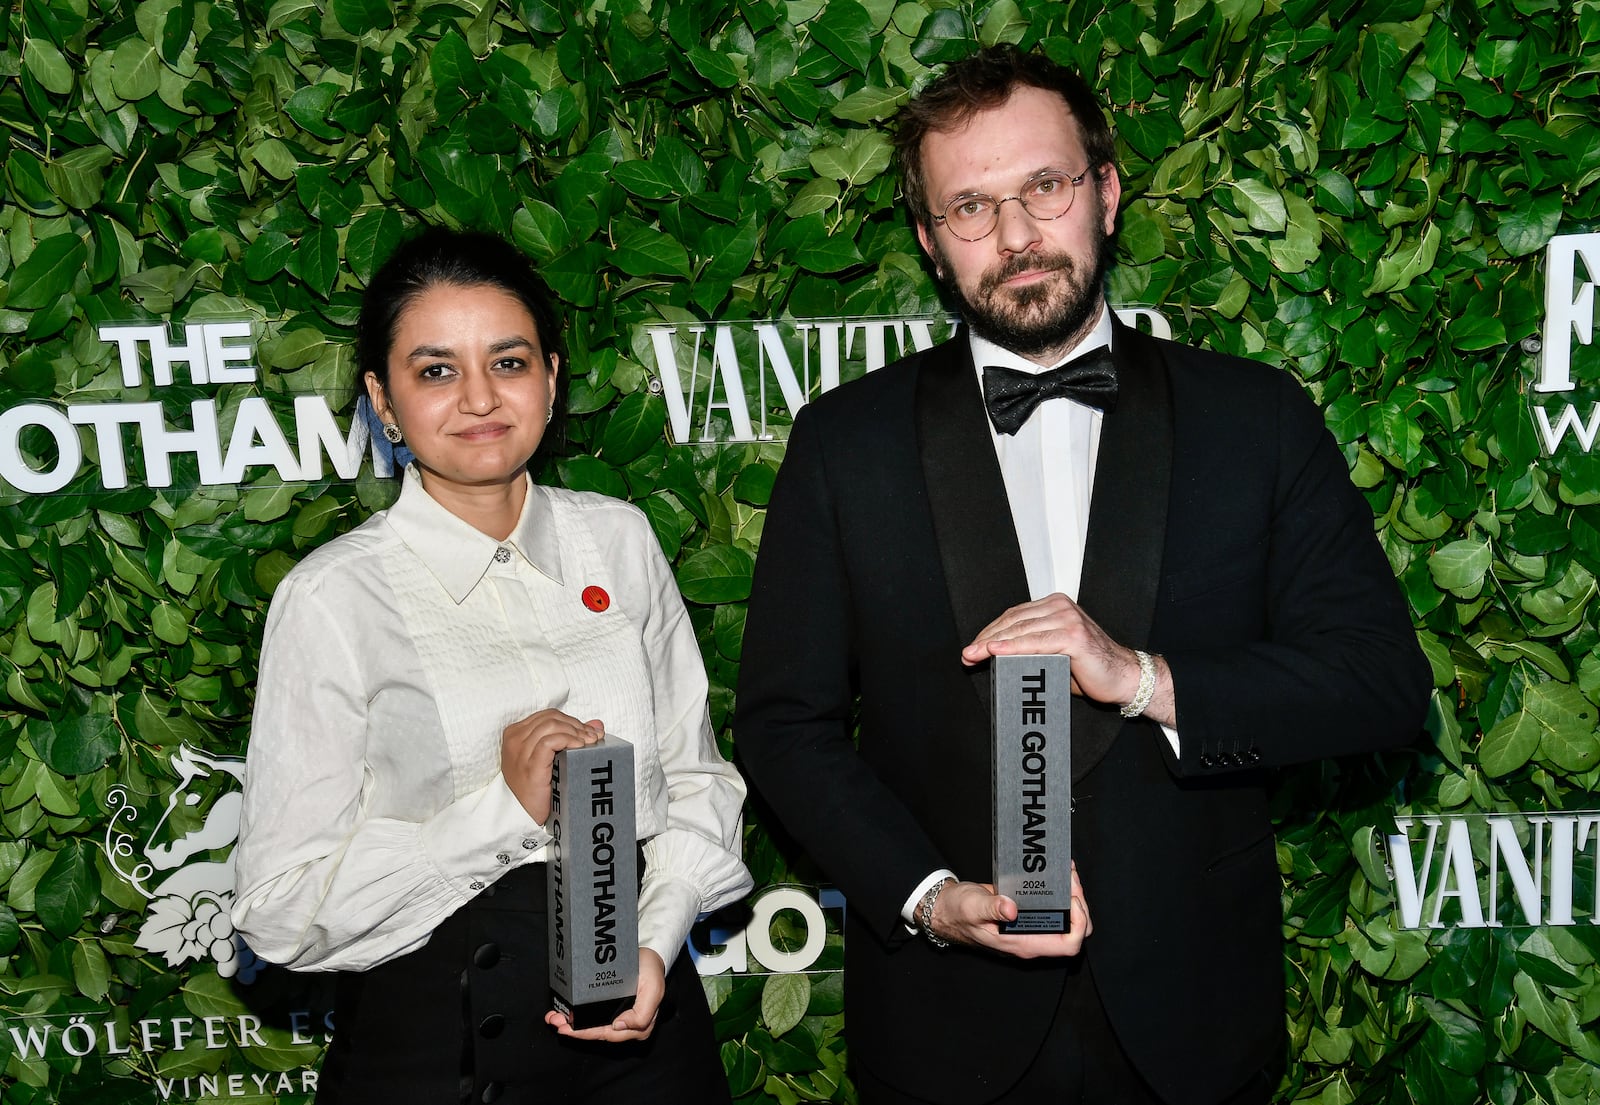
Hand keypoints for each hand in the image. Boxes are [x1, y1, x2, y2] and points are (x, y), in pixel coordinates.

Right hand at [501, 709, 603, 822]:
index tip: (590, 731)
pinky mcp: (529, 765)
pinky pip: (549, 742)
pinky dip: (568, 739)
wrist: (522, 816)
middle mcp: (514, 740)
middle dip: (577, 725)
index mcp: (515, 734)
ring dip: (576, 731)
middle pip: (551, 718)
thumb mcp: (550, 759)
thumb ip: (569, 738)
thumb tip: (597, 724)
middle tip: (594, 736)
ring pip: (551, 726)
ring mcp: (520, 752)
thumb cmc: (535, 788)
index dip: (571, 720)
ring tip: (590, 742)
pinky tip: (580, 746)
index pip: (547, 716)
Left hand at [545, 948, 666, 1040]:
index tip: (569, 1029)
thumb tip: (618, 1026)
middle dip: (574, 1029)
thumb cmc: (652, 971)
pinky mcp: (611, 1007)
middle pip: (597, 1032)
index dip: (587, 1034)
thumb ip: (642, 1014)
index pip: (608, 1034)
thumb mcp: (653, 990)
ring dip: (571, 1024)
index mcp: (639, 1026)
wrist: (650, 954)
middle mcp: (627, 1025)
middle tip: (556, 1022)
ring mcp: (618, 1017)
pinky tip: (563, 1012)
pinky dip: (576, 1015)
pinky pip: (592, 1016)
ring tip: (554, 1018)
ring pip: (592, 1025)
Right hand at [927, 864, 1091, 959]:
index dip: (1078, 924)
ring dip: (1072, 895)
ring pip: (1067, 918)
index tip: (1071, 899)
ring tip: (1066, 871)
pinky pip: (1054, 907)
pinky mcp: (1028, 914)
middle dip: (1079, 904)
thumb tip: (1011, 909)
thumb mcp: (973, 908)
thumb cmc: (958, 913)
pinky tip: (1056, 873)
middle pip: (1074, 931)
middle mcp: (1032, 939)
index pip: (1067, 945)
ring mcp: (1032, 927)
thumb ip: (991, 908)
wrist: (947, 909)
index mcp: (1023, 944)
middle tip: (1070, 879)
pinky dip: (1060, 890)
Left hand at [961, 593, 1173, 724]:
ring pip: (1021, 631)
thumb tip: (994, 653)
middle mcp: (1061, 607)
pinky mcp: (1074, 636)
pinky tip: (996, 652)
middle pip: (1013, 621)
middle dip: (986, 638)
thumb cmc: (1089, 668)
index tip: (973, 647)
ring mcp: (1068, 619)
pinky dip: (1013, 648)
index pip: (1014, 616)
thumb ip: (1030, 646)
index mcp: (1055, 605)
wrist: (1124, 677)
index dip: (990, 631)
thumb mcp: (1053, 652)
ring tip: (974, 656)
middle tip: (968, 654)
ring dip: (993, 644)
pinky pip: (1036, 642)